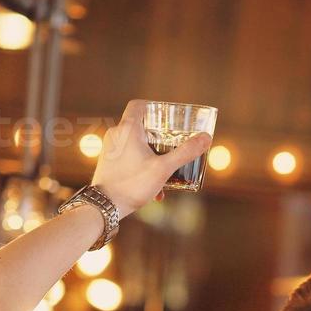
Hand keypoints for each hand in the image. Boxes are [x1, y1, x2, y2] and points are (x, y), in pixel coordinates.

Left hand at [91, 100, 211, 216]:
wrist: (104, 206)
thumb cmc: (132, 184)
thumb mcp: (164, 168)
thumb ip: (185, 152)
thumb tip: (206, 138)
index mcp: (128, 129)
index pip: (139, 105)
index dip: (154, 107)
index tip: (167, 117)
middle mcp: (116, 134)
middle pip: (140, 126)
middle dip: (159, 137)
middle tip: (173, 146)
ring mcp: (109, 148)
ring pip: (135, 144)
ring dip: (152, 156)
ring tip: (166, 172)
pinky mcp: (107, 162)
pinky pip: (128, 157)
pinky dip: (142, 166)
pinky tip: (154, 187)